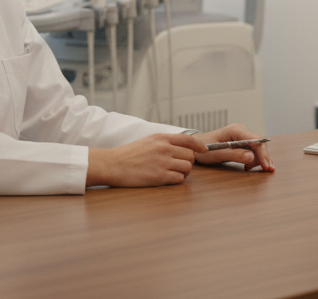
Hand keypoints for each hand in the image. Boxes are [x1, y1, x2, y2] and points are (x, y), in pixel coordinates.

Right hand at [87, 132, 207, 186]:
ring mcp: (162, 162)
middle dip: (188, 162)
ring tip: (172, 173)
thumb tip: (181, 147)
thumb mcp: (148, 141)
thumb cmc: (128, 155)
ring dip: (183, 172)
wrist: (113, 164)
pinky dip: (176, 180)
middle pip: (190, 156)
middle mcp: (164, 148)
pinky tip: (167, 179)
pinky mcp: (159, 176)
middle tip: (179, 166)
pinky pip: (179, 179)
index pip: (189, 140)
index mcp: (161, 138)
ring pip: (187, 168)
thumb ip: (164, 142)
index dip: (199, 146)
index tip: (204, 150)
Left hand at [194, 124, 274, 171]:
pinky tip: (249, 166)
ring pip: (256, 147)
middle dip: (264, 157)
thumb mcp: (218, 154)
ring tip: (252, 169)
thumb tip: (251, 157)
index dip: (263, 154)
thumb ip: (235, 155)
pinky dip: (253, 158)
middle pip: (258, 144)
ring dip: (258, 159)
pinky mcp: (239, 141)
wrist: (194, 147)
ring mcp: (240, 135)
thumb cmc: (203, 149)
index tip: (267, 166)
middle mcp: (240, 130)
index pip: (256, 141)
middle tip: (268, 170)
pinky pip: (251, 149)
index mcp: (236, 130)